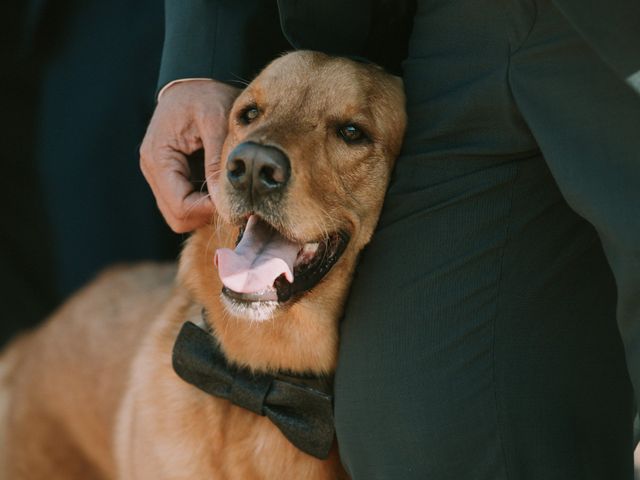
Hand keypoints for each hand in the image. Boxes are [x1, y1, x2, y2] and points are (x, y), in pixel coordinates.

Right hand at [140, 80, 240, 232]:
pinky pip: (184, 202)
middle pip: (178, 217)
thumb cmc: (205, 96)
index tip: (235, 199)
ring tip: (226, 190)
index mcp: (159, 157)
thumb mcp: (216, 120)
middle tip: (233, 197)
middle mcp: (153, 171)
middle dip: (206, 213)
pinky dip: (202, 202)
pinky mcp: (169, 176)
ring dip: (204, 209)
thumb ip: (217, 161)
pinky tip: (219, 185)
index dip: (208, 210)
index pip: (180, 206)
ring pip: (180, 214)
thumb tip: (222, 200)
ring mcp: (159, 175)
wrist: (193, 82)